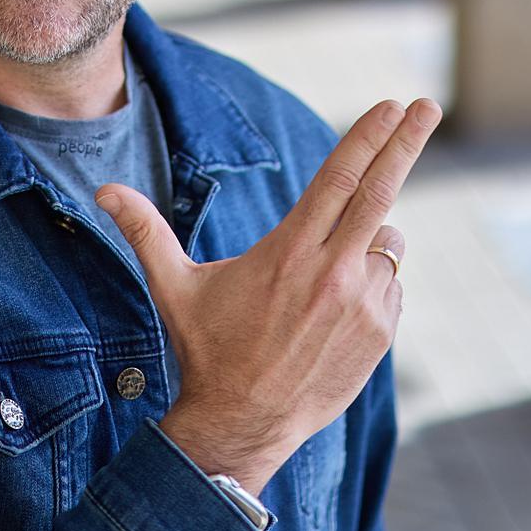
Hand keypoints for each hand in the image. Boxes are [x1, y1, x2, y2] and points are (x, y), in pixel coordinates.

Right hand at [96, 97, 439, 495]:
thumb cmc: (207, 351)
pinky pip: (391, 288)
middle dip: (406, 143)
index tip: (391, 105)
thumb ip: (145, 232)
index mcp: (287, 253)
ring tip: (326, 276)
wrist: (243, 425)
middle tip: (426, 106)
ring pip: (387, 245)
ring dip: (370, 240)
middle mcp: (331, 274)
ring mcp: (361, 306)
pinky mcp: (380, 335)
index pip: (337, 179)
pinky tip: (336, 310)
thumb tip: (104, 190)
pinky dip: (374, 283)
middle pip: (380, 193)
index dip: (367, 137)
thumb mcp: (173, 288)